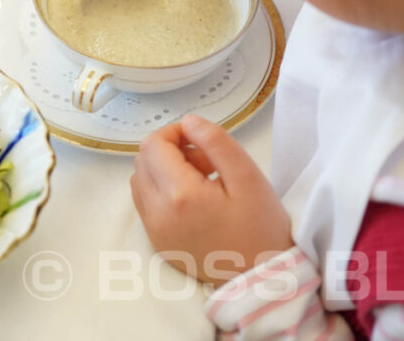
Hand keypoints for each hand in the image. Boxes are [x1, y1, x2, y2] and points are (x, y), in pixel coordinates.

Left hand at [130, 114, 292, 285]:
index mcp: (180, 195)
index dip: (174, 132)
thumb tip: (188, 122)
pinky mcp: (158, 243)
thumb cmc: (261, 228)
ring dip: (164, 170)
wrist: (262, 280)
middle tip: (206, 162)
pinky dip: (162, 191)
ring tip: (202, 180)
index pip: (153, 145)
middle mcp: (158, 214)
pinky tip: (194, 199)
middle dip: (170, 150)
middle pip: (142, 160)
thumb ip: (216, 141)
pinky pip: (146, 204)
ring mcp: (154, 231)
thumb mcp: (248, 176)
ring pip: (141, 181)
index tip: (200, 140)